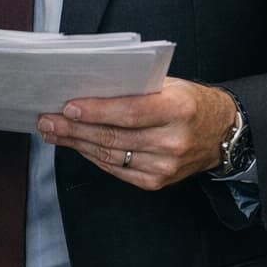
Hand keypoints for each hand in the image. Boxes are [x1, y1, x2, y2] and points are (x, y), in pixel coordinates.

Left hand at [35, 77, 235, 189]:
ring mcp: (166, 166)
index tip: (67, 107)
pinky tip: (75, 145)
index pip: (130, 112)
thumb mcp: (168, 84)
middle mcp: (173, 141)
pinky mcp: (157, 182)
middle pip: (114, 136)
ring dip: (76, 144)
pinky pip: (116, 170)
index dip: (96, 111)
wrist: (220, 133)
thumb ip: (133, 87)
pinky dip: (92, 156)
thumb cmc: (188, 101)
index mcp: (179, 109)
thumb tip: (87, 89)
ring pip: (110, 155)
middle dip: (74, 129)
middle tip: (47, 120)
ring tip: (52, 132)